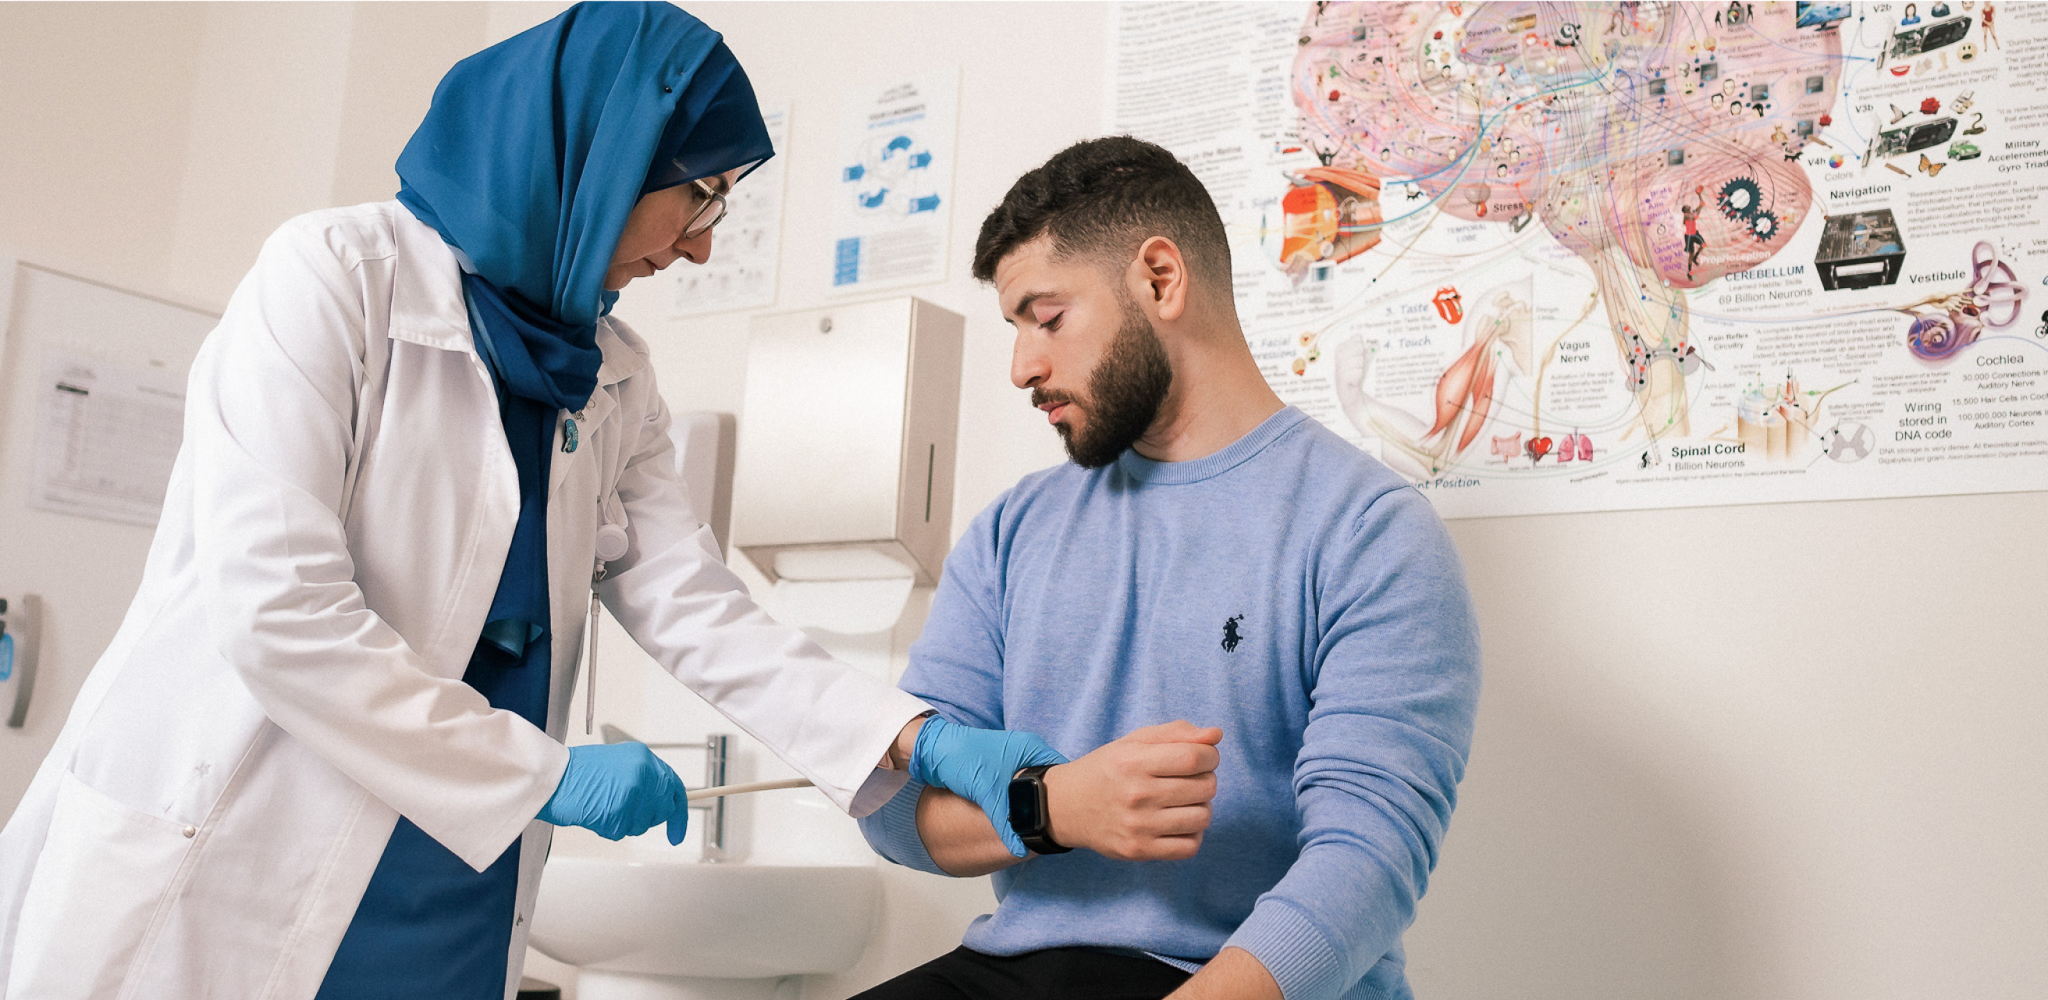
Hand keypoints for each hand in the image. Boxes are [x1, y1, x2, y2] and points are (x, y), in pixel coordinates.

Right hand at [538, 742, 689, 843]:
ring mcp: (632, 793)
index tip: (677, 830)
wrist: (549, 776)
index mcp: (643, 758)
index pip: (673, 787)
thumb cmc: (576, 773)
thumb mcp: (618, 764)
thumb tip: (659, 801)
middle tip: (625, 815)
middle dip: (649, 819)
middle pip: (662, 810)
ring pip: (642, 824)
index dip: (679, 811)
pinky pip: (621, 832)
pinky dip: (607, 829)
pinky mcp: (619, 812)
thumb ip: (642, 779)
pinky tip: (594, 813)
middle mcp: (643, 773)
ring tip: (602, 806)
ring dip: (624, 823)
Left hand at [908, 716, 1067, 857]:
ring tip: (1037, 826)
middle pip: (1046, 783)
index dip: (1064, 796)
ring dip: (1030, 806)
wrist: (930, 750)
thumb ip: (1005, 820)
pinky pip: (1016, 792)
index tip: (1067, 818)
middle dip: (1046, 805)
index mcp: (1031, 748)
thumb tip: (1020, 848)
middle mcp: (1025, 753)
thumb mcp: (986, 790)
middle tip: (1052, 827)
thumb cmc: (960, 757)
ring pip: (1030, 789)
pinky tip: (1020, 819)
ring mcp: (1012, 762)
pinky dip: (1018, 804)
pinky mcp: (999, 773)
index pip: (1060, 773)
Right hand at [1043, 720, 1221, 861]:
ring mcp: (1137, 827)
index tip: (1203, 757)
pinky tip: (1178, 823)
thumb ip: (1176, 733)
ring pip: (1202, 818)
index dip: (1210, 755)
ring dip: (1201, 807)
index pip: (1194, 757)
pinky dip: (1192, 834)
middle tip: (1189, 779)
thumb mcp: (1134, 741)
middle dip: (1206, 779)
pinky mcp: (1139, 851)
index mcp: (1133, 761)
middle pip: (1204, 787)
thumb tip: (1216, 735)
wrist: (1067, 807)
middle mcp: (1135, 795)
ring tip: (1184, 801)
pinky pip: (1190, 847)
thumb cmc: (1108, 769)